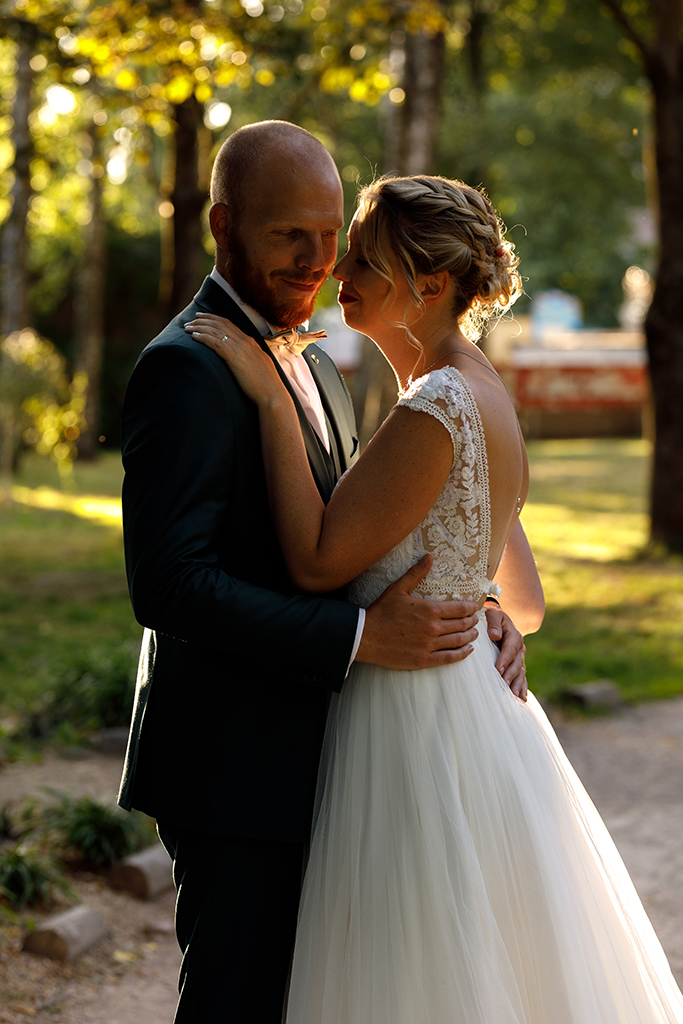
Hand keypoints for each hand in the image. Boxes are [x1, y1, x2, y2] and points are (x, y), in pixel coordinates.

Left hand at [184, 313, 286, 407]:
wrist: (273, 395)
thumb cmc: (266, 386)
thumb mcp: (259, 367)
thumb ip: (249, 359)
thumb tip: (242, 361)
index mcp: (251, 343)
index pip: (230, 324)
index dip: (215, 319)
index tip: (203, 317)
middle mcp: (246, 342)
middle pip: (221, 324)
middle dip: (204, 320)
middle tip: (191, 320)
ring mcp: (241, 349)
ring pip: (216, 331)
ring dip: (200, 327)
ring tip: (187, 327)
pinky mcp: (236, 359)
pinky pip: (216, 343)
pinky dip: (204, 337)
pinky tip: (194, 337)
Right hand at [357, 554, 479, 669]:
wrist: (365, 636)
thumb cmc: (381, 612)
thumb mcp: (398, 589)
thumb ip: (416, 573)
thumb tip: (429, 557)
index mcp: (429, 610)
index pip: (459, 608)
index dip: (470, 607)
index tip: (474, 606)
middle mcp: (433, 628)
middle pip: (462, 624)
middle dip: (471, 621)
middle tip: (475, 620)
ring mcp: (429, 645)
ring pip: (458, 641)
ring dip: (470, 636)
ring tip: (474, 633)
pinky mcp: (424, 660)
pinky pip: (449, 658)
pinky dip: (462, 654)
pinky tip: (468, 650)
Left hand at [485, 605, 526, 700]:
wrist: (500, 621)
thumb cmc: (494, 617)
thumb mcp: (493, 615)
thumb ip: (493, 623)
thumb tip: (494, 636)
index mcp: (514, 636)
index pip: (510, 650)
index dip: (505, 660)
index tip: (498, 670)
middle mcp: (520, 649)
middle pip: (516, 664)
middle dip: (510, 676)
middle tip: (504, 686)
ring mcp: (520, 658)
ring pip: (520, 673)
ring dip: (517, 685)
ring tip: (514, 696)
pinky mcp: (518, 665)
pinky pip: (522, 677)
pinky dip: (522, 688)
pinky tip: (521, 699)